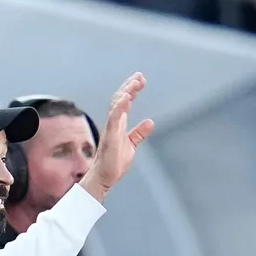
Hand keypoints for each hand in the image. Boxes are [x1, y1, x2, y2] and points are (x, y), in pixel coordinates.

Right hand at [79, 73, 153, 202]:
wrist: (104, 179)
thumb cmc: (114, 163)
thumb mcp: (131, 145)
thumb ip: (139, 133)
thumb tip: (151, 122)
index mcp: (118, 124)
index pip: (124, 102)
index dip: (132, 90)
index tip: (141, 80)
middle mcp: (113, 123)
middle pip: (119, 99)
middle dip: (129, 86)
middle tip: (140, 76)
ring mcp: (110, 129)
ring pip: (116, 106)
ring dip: (125, 93)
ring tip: (135, 83)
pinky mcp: (110, 136)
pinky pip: (113, 118)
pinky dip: (119, 107)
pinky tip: (125, 98)